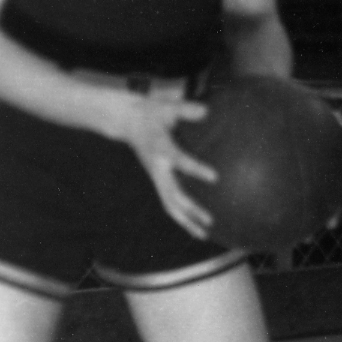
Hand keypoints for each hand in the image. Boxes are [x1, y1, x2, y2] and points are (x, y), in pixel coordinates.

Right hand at [119, 89, 216, 241]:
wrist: (126, 121)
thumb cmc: (151, 112)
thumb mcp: (166, 106)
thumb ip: (185, 109)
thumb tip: (206, 110)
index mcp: (160, 149)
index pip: (180, 161)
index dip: (196, 169)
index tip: (215, 177)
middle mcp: (158, 168)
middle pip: (172, 195)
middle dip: (191, 210)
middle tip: (210, 221)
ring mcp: (157, 177)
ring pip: (170, 205)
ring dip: (186, 221)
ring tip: (205, 235)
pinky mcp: (158, 181)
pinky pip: (170, 202)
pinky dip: (183, 216)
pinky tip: (198, 227)